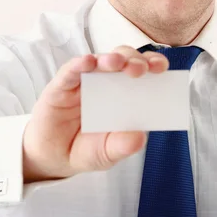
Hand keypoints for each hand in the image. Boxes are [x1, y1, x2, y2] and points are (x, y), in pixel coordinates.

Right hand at [22, 45, 168, 182]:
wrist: (54, 158)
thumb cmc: (87, 149)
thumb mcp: (107, 153)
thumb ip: (122, 146)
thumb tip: (140, 138)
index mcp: (126, 94)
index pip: (143, 72)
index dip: (153, 65)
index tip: (162, 68)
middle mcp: (107, 82)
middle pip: (124, 60)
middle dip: (134, 60)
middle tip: (140, 69)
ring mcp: (84, 82)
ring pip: (99, 60)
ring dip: (110, 58)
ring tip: (116, 62)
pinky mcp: (61, 85)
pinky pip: (70, 70)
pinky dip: (79, 64)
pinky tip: (87, 62)